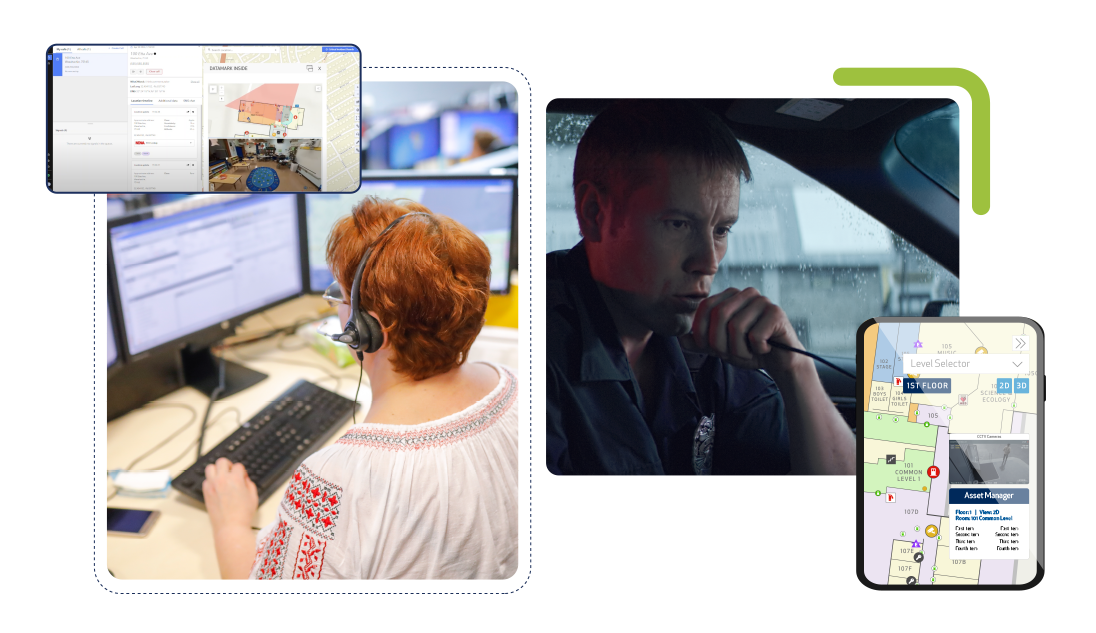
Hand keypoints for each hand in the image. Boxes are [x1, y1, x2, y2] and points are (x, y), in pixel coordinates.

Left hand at [202, 457, 258, 533]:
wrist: (230, 527)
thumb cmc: (243, 514)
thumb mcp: (253, 496)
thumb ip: (249, 484)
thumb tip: (244, 479)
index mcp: (236, 479)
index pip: (238, 465)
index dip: (242, 471)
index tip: (242, 476)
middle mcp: (222, 479)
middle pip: (222, 461)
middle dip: (228, 465)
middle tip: (231, 472)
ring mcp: (212, 485)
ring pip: (210, 468)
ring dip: (216, 470)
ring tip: (221, 477)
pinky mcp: (206, 492)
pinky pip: (206, 480)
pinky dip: (211, 481)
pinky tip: (216, 487)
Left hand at [682, 287, 808, 374]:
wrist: (779, 361)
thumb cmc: (748, 350)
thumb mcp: (719, 347)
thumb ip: (699, 342)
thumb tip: (681, 337)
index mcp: (729, 296)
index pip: (705, 307)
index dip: (701, 331)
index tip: (708, 348)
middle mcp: (745, 293)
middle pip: (719, 315)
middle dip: (720, 343)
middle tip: (730, 355)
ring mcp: (763, 301)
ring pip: (737, 327)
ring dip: (739, 351)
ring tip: (748, 353)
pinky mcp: (777, 313)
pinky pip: (756, 335)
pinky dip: (757, 350)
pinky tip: (764, 348)